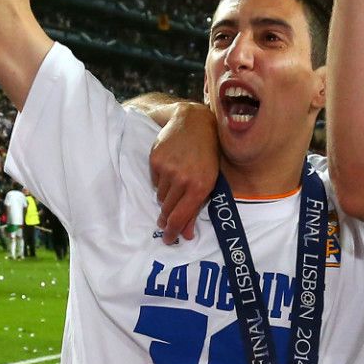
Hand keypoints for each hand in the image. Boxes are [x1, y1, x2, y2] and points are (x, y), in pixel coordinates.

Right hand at [151, 103, 219, 242]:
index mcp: (200, 187)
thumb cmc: (206, 156)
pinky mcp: (155, 160)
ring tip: (176, 182)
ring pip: (160, 196)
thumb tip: (185, 234)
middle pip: (167, 209)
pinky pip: (154, 181)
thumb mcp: (208, 182)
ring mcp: (168, 169)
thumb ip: (195, 210)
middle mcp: (183, 179)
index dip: (172, 232)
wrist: (194, 124)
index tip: (168, 240)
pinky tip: (170, 168)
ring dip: (166, 195)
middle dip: (167, 216)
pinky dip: (161, 180)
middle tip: (165, 220)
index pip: (180, 217)